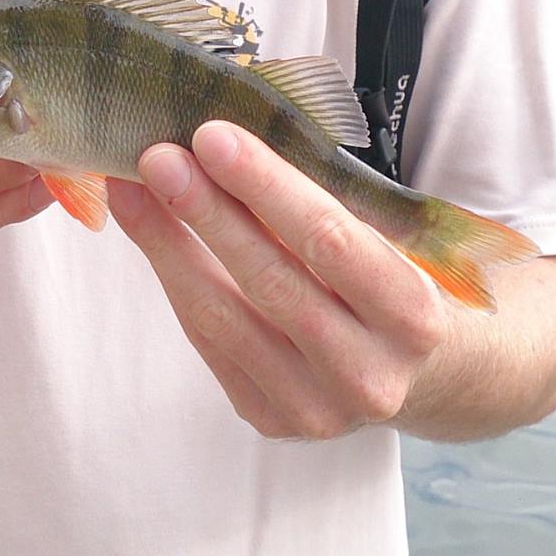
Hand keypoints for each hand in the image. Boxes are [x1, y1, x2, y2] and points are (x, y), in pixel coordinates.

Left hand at [109, 121, 447, 439]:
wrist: (424, 374)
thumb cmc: (397, 284)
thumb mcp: (392, 243)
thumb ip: (326, 205)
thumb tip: (227, 141)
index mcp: (413, 316)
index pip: (330, 240)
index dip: (266, 186)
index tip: (212, 135)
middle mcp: (369, 373)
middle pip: (269, 279)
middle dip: (205, 210)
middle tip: (156, 155)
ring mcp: (318, 408)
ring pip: (222, 315)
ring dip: (168, 244)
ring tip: (131, 187)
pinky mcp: (273, 419)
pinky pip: (209, 341)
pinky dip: (175, 280)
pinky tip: (150, 234)